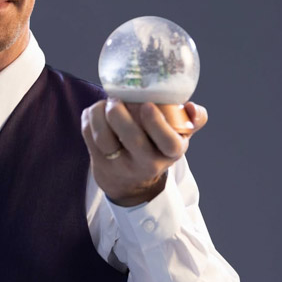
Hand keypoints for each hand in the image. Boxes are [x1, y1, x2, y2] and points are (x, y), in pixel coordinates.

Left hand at [80, 99, 207, 206]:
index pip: (169, 142)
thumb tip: (192, 108)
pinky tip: (95, 111)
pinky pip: (90, 138)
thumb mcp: (180, 137)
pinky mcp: (101, 165)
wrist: (132, 182)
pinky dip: (89, 120)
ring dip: (100, 115)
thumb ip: (193, 120)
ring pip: (105, 138)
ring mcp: (122, 166)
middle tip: (115, 99)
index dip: (157, 124)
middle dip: (120, 115)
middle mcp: (147, 163)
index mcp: (171, 152)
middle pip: (132, 138)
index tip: (147, 105)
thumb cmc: (157, 148)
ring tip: (104, 103)